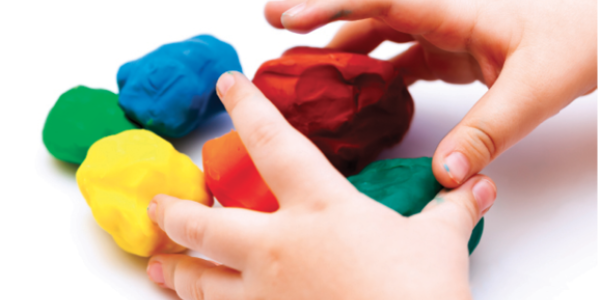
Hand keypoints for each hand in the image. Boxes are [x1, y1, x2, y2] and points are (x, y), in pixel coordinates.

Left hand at [144, 72, 496, 299]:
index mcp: (320, 210)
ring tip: (158, 266)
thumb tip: (477, 186)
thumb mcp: (440, 244)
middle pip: (208, 224)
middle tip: (156, 204)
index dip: (250, 108)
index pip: (276, 143)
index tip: (227, 85)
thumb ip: (451, 208)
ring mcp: (267, 296)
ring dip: (177, 271)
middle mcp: (279, 248)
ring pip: (204, 281)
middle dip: (175, 212)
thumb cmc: (420, 294)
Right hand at [265, 0, 597, 187]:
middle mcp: (438, 15)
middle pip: (365, 11)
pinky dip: (371, 74)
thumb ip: (488, 132)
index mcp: (453, 10)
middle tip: (273, 23)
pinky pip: (396, 58)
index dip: (329, 5)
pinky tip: (357, 97)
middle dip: (317, 14)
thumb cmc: (579, 42)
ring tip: (305, 71)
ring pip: (376, 34)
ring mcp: (441, 32)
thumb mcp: (535, 90)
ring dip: (339, 49)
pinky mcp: (446, 51)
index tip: (289, 17)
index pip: (379, 1)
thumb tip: (445, 174)